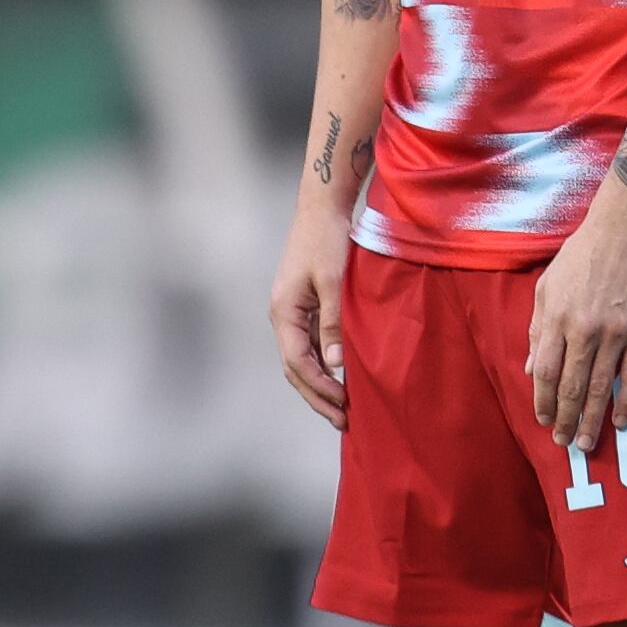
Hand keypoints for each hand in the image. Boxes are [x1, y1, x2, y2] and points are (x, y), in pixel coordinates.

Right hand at [266, 201, 354, 429]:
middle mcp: (282, 316)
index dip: (319, 388)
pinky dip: (324, 365)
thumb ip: (333, 323)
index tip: (343, 404)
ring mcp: (292, 312)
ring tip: (343, 408)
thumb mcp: (332, 281)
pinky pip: (310, 345)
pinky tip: (341, 377)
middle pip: (295, 368)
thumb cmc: (326, 239)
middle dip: (317, 396)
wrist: (323, 206)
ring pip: (302, 360)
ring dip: (320, 384)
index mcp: (283, 312)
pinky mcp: (305, 306)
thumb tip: (336, 363)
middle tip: (344, 421)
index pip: (296, 363)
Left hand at [528, 188, 626, 453]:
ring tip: (588, 443)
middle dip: (567, 419)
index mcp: (558, 318)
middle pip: (573, 387)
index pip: (548, 373)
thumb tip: (533, 370)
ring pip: (602, 387)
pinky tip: (621, 421)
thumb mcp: (547, 287)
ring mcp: (616, 332)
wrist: (625, 230)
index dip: (545, 401)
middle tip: (565, 443)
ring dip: (593, 419)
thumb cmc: (581, 256)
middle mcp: (585, 330)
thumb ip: (538, 330)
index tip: (544, 420)